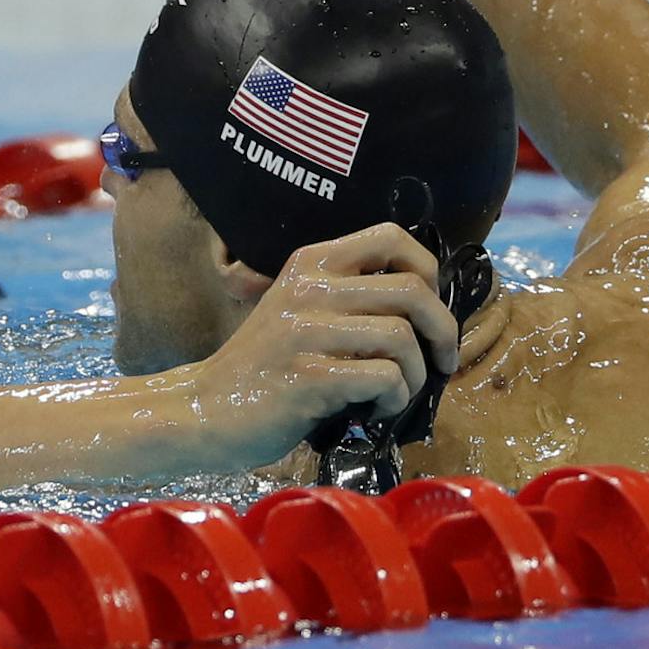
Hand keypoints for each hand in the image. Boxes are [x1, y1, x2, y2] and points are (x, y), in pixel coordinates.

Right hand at [178, 223, 459, 467]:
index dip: (428, 268)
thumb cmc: (262, 365)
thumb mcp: (298, 309)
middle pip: (412, 291)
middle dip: (443, 331)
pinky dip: (393, 400)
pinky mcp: (309, 376)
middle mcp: (310, 288)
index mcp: (311, 263)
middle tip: (441, 360)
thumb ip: (347, 296)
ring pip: (403, 338)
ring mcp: (307, 332)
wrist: (206, 408)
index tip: (429, 306)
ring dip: (417, 376)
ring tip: (396, 394)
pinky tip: (374, 411)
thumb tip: (425, 304)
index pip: (391, 236)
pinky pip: (385, 379)